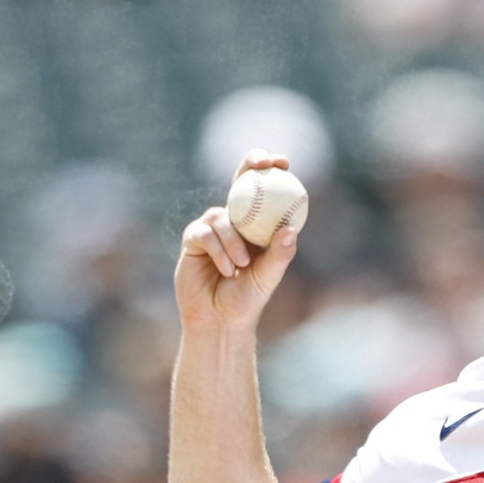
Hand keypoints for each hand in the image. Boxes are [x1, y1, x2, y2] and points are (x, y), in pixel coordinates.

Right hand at [175, 149, 300, 334]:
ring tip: (242, 266)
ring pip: (221, 217)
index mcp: (257, 226)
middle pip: (239, 183)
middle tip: (261, 162)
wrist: (219, 321)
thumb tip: (291, 229)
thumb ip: (279, 254)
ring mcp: (212, 229)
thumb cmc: (248, 300)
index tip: (282, 161)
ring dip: (233, 241)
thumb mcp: (268, 277)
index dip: (270, 169)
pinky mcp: (193, 240)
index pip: (264, 191)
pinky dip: (218, 250)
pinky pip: (204, 234)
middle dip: (249, 165)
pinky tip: (226, 270)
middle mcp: (234, 222)